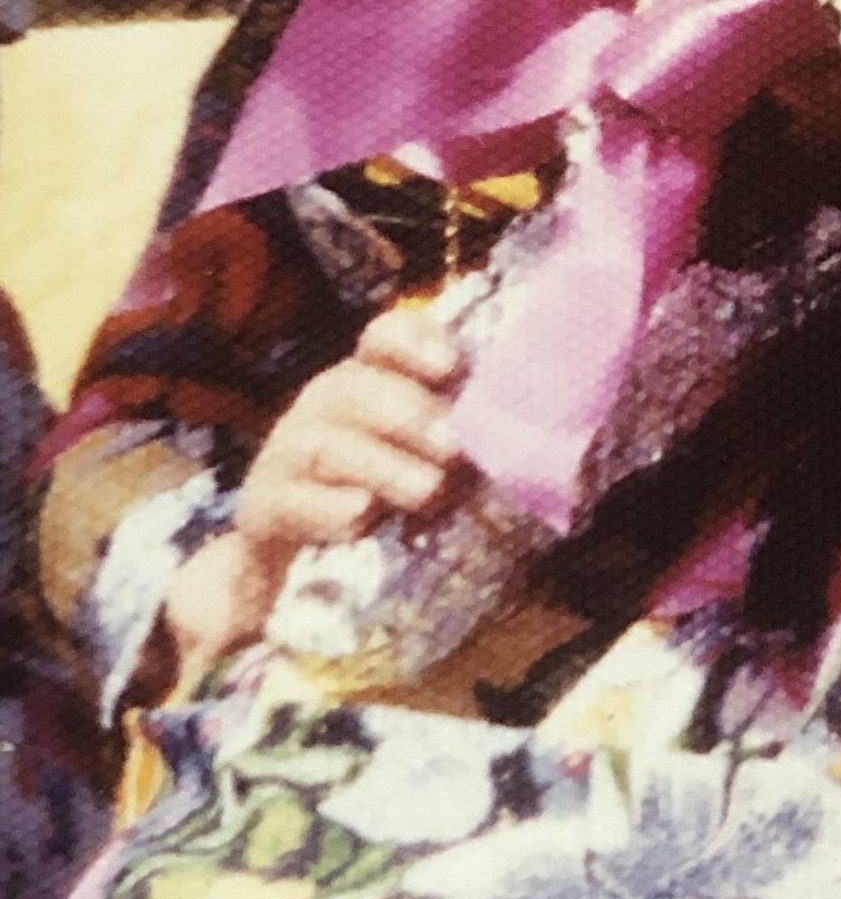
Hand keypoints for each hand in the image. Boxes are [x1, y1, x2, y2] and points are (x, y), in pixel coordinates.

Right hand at [161, 307, 462, 683]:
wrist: (294, 563)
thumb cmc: (380, 492)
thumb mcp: (421, 457)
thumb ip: (456, 437)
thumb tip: (518, 435)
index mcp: (367, 377)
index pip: (384, 335)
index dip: (415, 341)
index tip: (453, 367)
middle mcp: (323, 403)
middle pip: (356, 387)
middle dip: (409, 414)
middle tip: (454, 448)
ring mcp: (286, 452)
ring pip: (328, 446)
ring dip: (383, 467)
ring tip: (429, 492)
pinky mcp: (263, 506)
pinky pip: (291, 501)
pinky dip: (331, 511)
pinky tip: (363, 521)